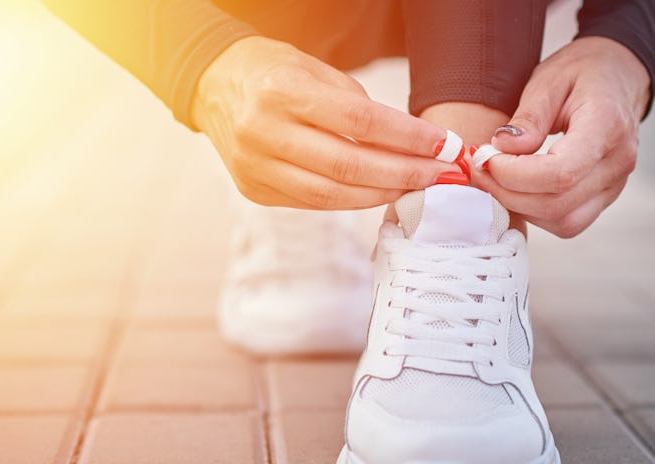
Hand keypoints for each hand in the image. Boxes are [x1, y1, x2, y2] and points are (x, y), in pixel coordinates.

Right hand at [192, 36, 454, 208]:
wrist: (212, 86)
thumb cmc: (271, 72)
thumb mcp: (314, 70)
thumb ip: (358, 108)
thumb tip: (409, 146)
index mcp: (281, 92)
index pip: (359, 122)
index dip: (407, 138)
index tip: (442, 146)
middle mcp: (263, 132)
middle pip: (348, 167)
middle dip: (403, 174)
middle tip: (438, 174)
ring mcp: (255, 167)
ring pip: (331, 195)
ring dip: (381, 194)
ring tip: (413, 187)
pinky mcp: (254, 190)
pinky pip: (313, 203)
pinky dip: (350, 200)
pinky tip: (376, 192)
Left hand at [480, 37, 650, 236]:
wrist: (618, 77)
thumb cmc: (582, 73)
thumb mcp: (549, 80)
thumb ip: (528, 118)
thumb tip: (502, 149)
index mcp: (607, 126)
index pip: (560, 173)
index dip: (514, 175)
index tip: (486, 158)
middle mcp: (617, 162)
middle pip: (557, 203)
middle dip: (507, 192)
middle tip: (479, 169)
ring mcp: (614, 185)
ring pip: (562, 221)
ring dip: (519, 206)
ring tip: (494, 178)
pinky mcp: (603, 198)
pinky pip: (567, 222)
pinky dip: (535, 212)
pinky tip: (517, 188)